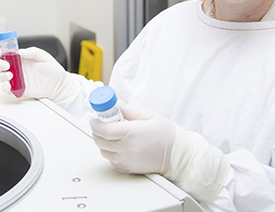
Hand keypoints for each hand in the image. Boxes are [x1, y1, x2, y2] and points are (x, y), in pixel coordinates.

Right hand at [0, 47, 68, 99]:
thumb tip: (20, 52)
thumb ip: (32, 52)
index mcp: (22, 58)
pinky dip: (4, 88)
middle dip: (0, 64)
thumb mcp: (44, 56)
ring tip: (10, 75)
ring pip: (1, 77)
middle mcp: (18, 68)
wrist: (59, 85)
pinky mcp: (19, 89)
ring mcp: (17, 79)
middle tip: (6, 65)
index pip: (7, 54)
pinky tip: (8, 85)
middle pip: (1, 65)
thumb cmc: (53, 70)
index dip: (0, 52)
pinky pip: (8, 89)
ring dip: (2, 75)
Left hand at [91, 101, 229, 202]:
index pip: (105, 130)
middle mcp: (129, 148)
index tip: (95, 118)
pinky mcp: (128, 168)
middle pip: (100, 140)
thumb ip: (129, 110)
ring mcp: (127, 160)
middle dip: (97, 130)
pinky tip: (119, 144)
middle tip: (102, 123)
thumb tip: (114, 105)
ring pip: (103, 151)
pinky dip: (110, 151)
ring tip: (113, 133)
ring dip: (103, 141)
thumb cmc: (168, 136)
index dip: (96, 123)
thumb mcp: (149, 116)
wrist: (178, 156)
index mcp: (134, 133)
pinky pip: (111, 159)